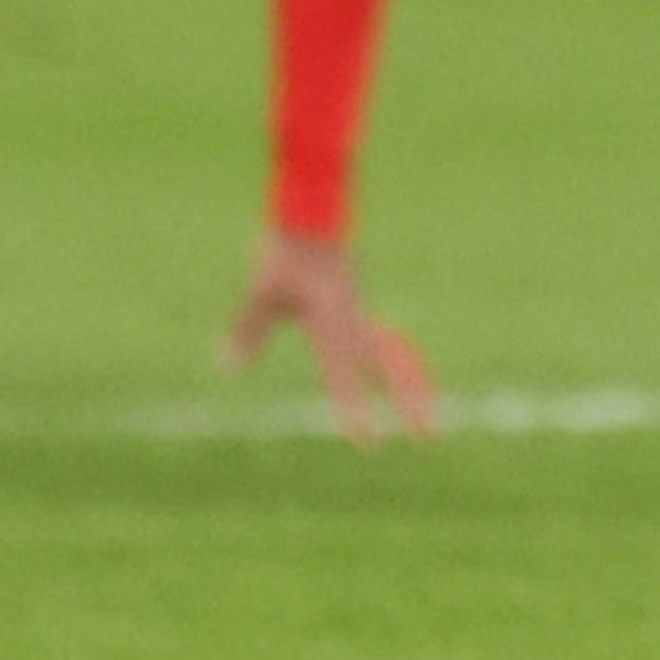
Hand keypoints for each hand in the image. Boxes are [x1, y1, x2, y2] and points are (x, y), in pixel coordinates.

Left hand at [225, 229, 436, 445]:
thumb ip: (248, 331)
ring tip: (432, 421)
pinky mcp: (361, 309)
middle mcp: (355, 324)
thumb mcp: (262, 293)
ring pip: (397, 359)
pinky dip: (405, 366)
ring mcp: (363, 316)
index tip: (368, 441)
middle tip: (428, 438)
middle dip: (408, 404)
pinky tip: (412, 383)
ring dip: (415, 389)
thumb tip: (227, 368)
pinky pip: (389, 345)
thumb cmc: (284, 254)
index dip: (355, 410)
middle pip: (389, 372)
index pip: (344, 376)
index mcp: (332, 323)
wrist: (311, 217)